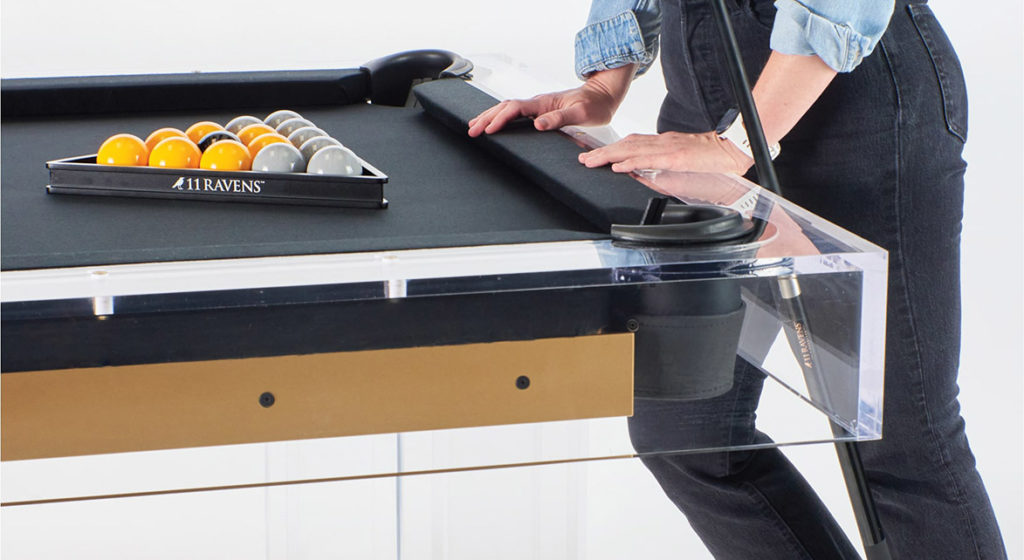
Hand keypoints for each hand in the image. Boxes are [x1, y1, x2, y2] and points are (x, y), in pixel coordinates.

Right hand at [468, 65, 635, 136]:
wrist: (603, 96)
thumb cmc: (594, 106)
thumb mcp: (580, 114)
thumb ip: (559, 118)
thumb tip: (537, 124)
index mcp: (544, 103)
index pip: (515, 109)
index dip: (500, 119)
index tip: (488, 130)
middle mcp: (538, 103)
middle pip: (505, 107)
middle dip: (486, 118)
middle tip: (471, 131)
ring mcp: (538, 106)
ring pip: (507, 109)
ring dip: (490, 117)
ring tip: (475, 126)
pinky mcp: (540, 110)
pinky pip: (514, 112)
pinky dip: (500, 117)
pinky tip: (495, 123)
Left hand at [578, 131, 754, 174]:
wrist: (733, 149)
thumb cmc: (710, 157)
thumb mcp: (681, 162)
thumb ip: (662, 166)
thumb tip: (641, 175)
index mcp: (663, 144)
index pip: (631, 144)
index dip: (611, 148)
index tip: (593, 154)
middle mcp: (662, 142)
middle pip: (626, 145)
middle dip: (602, 152)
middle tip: (583, 159)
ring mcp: (669, 149)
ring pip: (632, 149)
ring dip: (609, 155)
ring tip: (591, 161)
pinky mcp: (677, 158)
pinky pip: (650, 159)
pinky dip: (631, 162)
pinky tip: (618, 166)